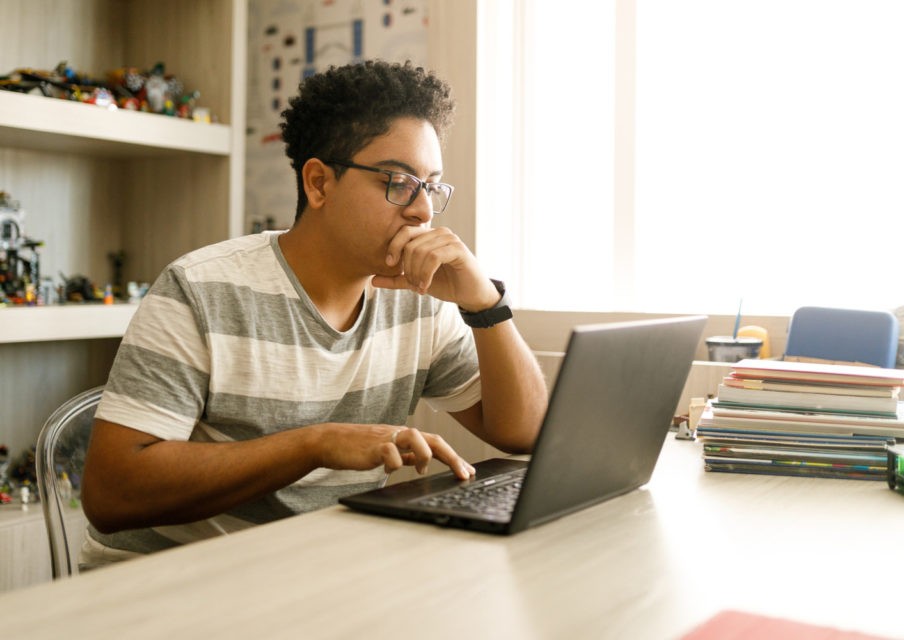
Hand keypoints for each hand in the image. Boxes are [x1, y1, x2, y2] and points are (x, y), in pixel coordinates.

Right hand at [316, 424, 475, 479]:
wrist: (332, 441)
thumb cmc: (359, 448)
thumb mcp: (388, 452)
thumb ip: (405, 455)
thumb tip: (422, 464)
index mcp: (406, 437)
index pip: (436, 444)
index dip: (454, 457)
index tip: (468, 471)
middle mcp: (400, 434)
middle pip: (433, 439)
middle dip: (452, 456)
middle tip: (464, 473)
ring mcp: (387, 438)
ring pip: (415, 437)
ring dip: (424, 455)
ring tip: (421, 470)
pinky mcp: (373, 445)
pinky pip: (389, 452)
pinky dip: (393, 463)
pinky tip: (387, 471)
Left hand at [373, 225, 500, 310]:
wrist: (471, 295)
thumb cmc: (447, 285)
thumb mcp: (416, 282)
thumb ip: (396, 280)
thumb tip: (372, 280)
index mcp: (429, 236)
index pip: (405, 232)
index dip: (394, 246)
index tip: (390, 265)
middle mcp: (440, 233)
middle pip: (411, 244)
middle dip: (407, 268)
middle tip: (412, 285)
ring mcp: (450, 239)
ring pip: (421, 251)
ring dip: (416, 273)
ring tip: (420, 287)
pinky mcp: (458, 249)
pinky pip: (433, 257)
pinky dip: (426, 273)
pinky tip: (426, 286)